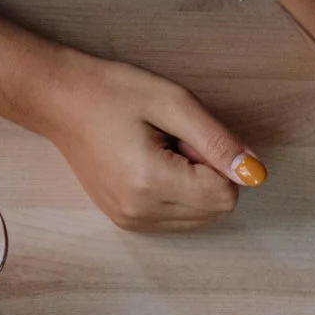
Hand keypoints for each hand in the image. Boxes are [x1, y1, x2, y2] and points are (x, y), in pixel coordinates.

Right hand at [35, 52, 262, 231]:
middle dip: (207, 175)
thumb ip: (219, 142)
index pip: (225, 195)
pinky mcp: (125, 221)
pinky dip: (176, 192)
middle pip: (215, 210)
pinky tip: (148, 164)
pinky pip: (176, 217)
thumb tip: (254, 172)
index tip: (187, 137)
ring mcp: (130, 221)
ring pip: (199, 217)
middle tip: (172, 141)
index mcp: (150, 183)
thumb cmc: (113, 93)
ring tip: (157, 151)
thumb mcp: (174, 103)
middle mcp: (140, 212)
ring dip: (192, 184)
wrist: (60, 102)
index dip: (218, 161)